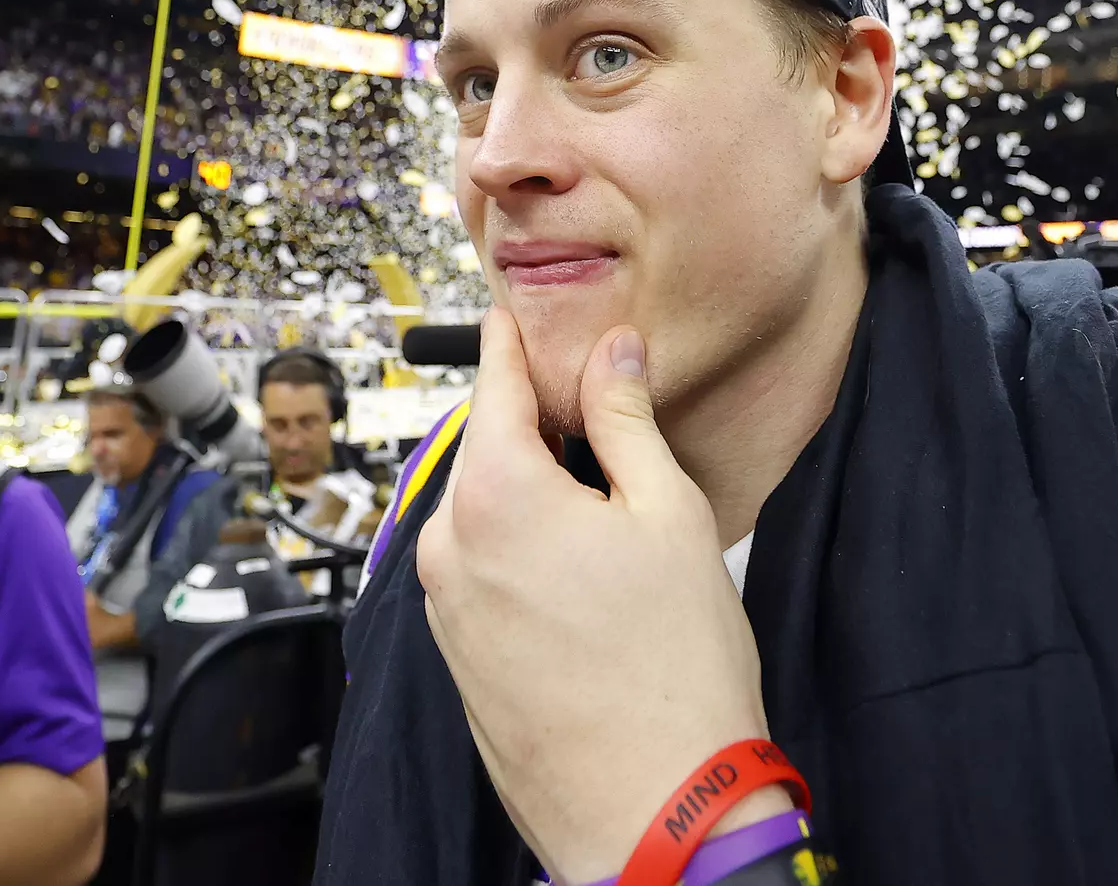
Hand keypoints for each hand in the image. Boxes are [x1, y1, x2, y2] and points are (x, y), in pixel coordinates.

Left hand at [418, 307, 778, 882]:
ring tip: (605, 508)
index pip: (493, 380)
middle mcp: (447, 544)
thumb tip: (610, 350)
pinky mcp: (455, 657)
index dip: (517, 339)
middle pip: (484, 447)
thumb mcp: (668, 514)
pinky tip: (583, 577)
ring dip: (529, 494)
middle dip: (535, 426)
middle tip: (597, 411)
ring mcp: (443, 607)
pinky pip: (480, 572)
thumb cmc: (674, 669)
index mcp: (493, 492)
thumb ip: (626, 418)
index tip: (524, 307)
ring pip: (481, 512)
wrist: (654, 809)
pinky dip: (520, 552)